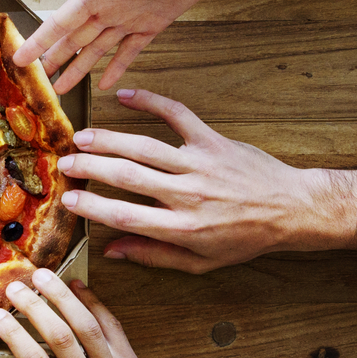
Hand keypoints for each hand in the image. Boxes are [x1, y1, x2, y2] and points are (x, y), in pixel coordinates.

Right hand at [14, 0, 233, 92]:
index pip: (62, 22)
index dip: (41, 41)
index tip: (20, 58)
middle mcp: (109, 7)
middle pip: (75, 39)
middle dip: (54, 58)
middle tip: (35, 78)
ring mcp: (129, 19)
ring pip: (96, 49)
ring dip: (79, 68)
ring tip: (62, 88)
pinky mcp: (151, 27)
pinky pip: (127, 52)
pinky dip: (115, 68)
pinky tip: (104, 84)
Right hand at [58, 89, 327, 272]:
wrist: (291, 210)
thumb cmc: (244, 239)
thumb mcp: (200, 262)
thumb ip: (154, 255)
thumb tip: (112, 251)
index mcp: (183, 227)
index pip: (126, 216)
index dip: (93, 207)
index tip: (68, 200)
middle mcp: (188, 195)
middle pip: (128, 176)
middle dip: (91, 168)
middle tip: (64, 163)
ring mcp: (200, 164)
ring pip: (145, 146)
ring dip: (109, 139)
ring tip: (81, 137)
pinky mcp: (213, 140)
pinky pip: (177, 115)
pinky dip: (150, 101)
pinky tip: (124, 95)